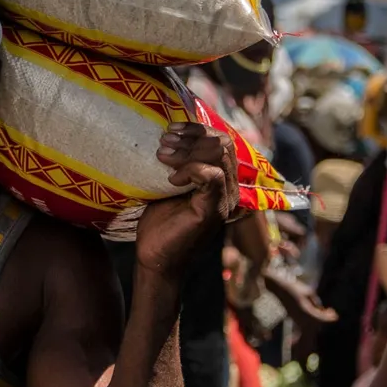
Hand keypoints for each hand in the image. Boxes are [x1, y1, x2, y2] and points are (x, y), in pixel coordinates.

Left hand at [135, 123, 239, 276]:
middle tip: (164, 143)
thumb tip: (170, 132)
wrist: (156, 257)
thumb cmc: (160, 220)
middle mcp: (231, 188)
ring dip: (187, 151)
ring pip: (219, 156)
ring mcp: (225, 200)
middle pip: (223, 144)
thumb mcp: (170, 182)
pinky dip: (190, 169)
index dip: (197, 129)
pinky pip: (212, 176)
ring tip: (162, 155)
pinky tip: (171, 179)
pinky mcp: (214, 210)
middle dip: (191, 137)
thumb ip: (179, 161)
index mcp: (223, 179)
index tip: (171, 129)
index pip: (222, 140)